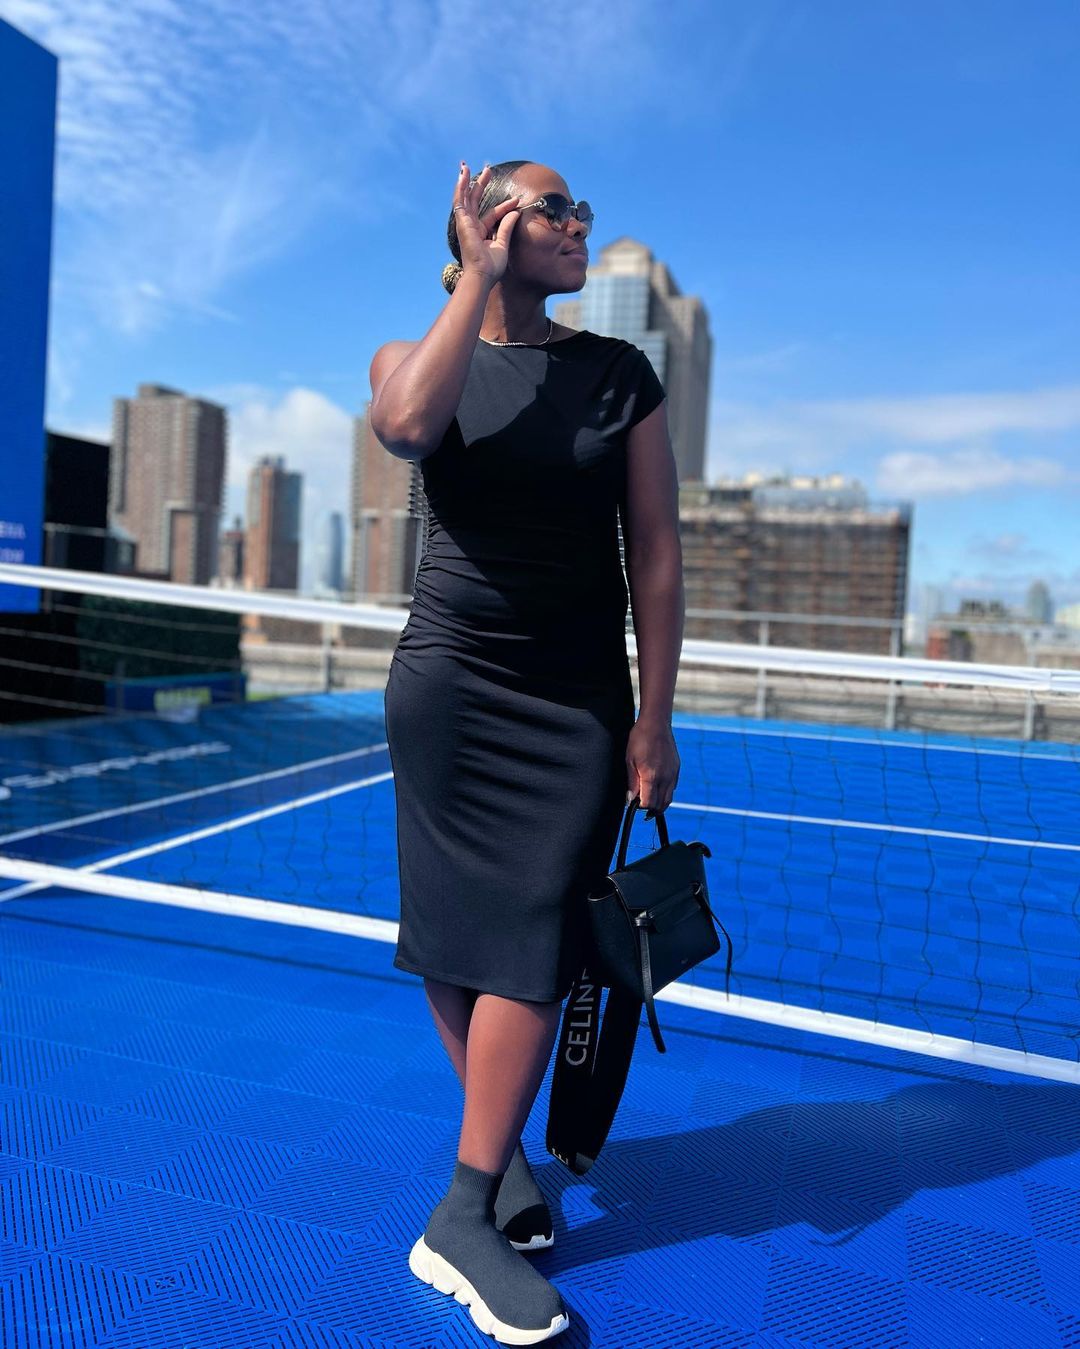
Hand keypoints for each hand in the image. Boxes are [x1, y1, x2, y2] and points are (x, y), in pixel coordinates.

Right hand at [453, 161, 522, 283]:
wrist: (482, 275)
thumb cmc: (491, 267)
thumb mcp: (503, 244)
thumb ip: (507, 227)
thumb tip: (515, 212)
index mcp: (480, 233)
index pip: (493, 214)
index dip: (505, 206)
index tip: (516, 200)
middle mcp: (471, 227)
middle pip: (475, 201)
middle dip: (480, 185)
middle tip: (488, 170)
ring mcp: (465, 224)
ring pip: (465, 198)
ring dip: (466, 181)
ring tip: (466, 166)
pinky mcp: (462, 222)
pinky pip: (460, 201)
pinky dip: (461, 187)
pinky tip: (463, 175)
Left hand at [625, 716, 679, 814]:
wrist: (656, 724)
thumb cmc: (640, 739)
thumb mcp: (630, 761)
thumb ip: (632, 782)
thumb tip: (630, 800)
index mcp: (651, 776)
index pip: (649, 803)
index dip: (641, 807)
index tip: (634, 804)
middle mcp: (665, 777)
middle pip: (661, 804)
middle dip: (651, 809)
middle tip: (642, 808)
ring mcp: (673, 773)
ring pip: (669, 798)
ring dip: (660, 804)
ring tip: (650, 804)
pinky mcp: (676, 769)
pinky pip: (672, 787)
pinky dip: (665, 793)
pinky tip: (658, 789)